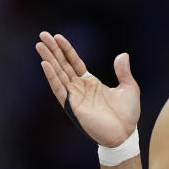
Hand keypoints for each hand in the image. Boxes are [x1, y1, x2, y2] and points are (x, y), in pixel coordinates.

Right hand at [35, 31, 139, 146]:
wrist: (125, 134)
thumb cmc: (127, 115)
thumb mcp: (129, 88)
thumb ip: (123, 71)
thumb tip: (123, 55)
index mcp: (91, 82)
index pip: (74, 62)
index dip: (66, 50)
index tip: (57, 37)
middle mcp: (80, 88)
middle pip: (63, 65)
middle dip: (53, 50)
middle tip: (42, 35)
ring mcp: (74, 96)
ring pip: (58, 74)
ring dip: (49, 59)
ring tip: (40, 45)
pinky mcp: (72, 106)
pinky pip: (59, 89)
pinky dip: (52, 77)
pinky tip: (45, 64)